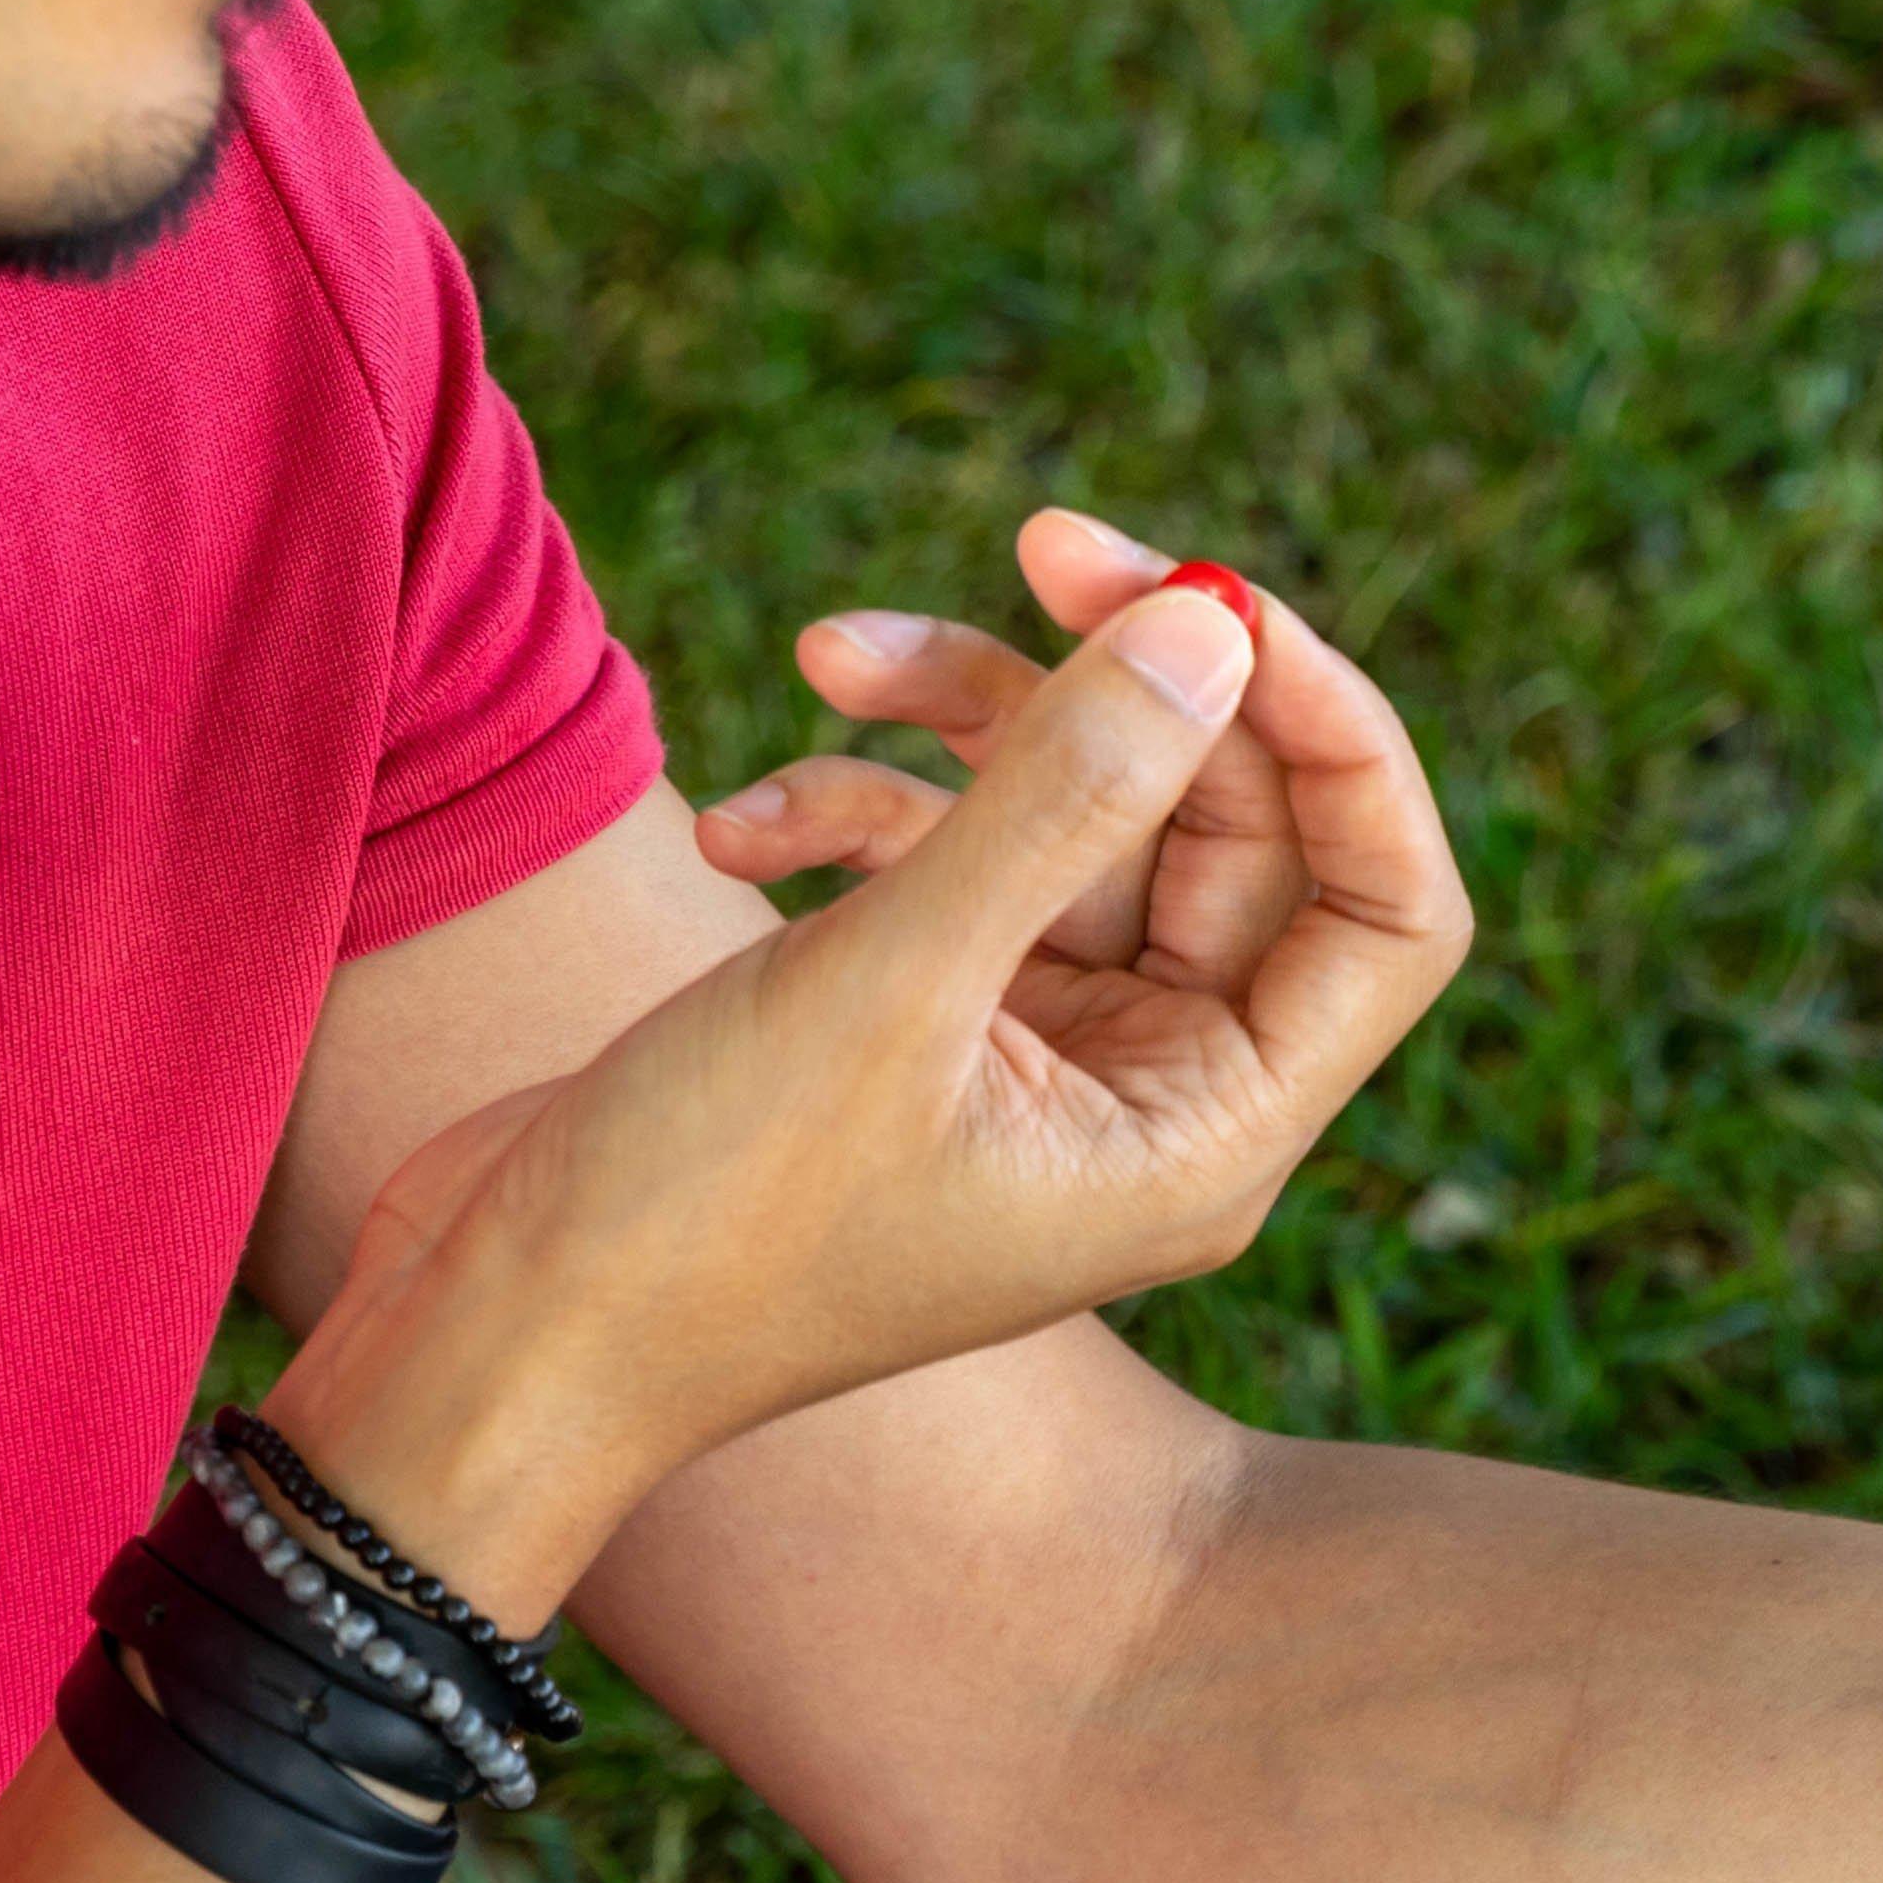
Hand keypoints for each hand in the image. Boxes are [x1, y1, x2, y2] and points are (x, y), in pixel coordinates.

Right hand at [270, 516, 1473, 1568]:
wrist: (491, 1342)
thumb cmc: (698, 1216)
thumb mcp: (890, 982)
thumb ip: (1067, 796)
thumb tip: (1218, 627)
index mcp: (1212, 1131)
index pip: (1390, 907)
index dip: (1343, 739)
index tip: (1226, 596)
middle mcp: (1157, 1095)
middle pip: (1230, 826)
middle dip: (1131, 683)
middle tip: (1042, 541)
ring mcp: (1042, 1054)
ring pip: (1077, 817)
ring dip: (965, 719)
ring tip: (832, 652)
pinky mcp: (924, 1018)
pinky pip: (950, 863)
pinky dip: (855, 811)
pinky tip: (734, 828)